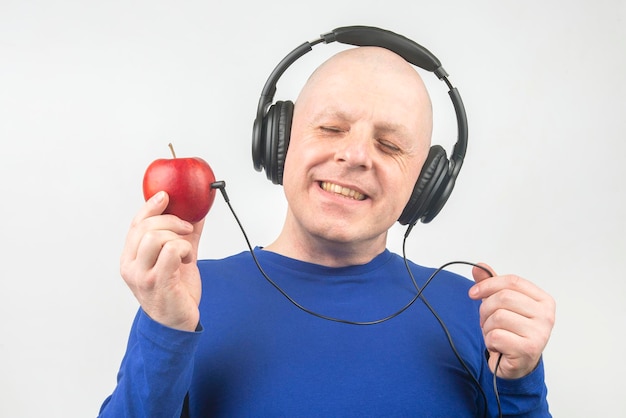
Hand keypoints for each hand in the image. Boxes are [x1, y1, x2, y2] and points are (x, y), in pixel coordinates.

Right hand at [120, 191, 204, 330]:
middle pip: (145, 227)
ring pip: (156, 237)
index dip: (149, 207)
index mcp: (130, 258)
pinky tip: (187, 259)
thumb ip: (184, 236)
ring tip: (186, 251)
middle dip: (171, 220)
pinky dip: (183, 249)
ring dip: (178, 238)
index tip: (165, 195)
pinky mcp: (157, 282)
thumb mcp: (178, 258)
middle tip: (187, 227)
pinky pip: (170, 251)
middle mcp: (130, 266)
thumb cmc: (175, 292)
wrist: (177, 324)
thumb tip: (197, 212)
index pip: (135, 225)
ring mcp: (142, 275)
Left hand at [469, 264, 555, 378]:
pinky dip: (490, 341)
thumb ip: (492, 285)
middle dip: (486, 309)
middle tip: (487, 321)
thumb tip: (479, 266)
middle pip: (503, 297)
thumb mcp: (502, 305)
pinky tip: (498, 346)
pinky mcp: (529, 349)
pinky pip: (496, 336)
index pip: (512, 281)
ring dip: (487, 327)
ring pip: (497, 317)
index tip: (473, 293)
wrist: (518, 363)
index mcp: (543, 300)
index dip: (488, 284)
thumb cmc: (512, 331)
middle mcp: (546, 315)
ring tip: (495, 334)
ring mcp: (540, 333)